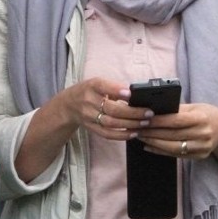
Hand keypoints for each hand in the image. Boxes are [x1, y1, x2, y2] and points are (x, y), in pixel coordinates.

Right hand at [16, 77, 145, 182]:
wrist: (68, 104)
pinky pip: (107, 134)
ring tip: (145, 123)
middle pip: (111, 109)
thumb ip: (115, 88)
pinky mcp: (91, 128)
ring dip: (130, 124)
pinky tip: (134, 133)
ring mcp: (89, 116)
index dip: (116, 90)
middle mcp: (88, 101)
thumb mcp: (98, 83)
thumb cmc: (89, 92)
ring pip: (111, 123)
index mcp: (92, 86)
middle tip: (149, 113)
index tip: (130, 94)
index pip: (103, 86)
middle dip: (132, 112)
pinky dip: (122, 135)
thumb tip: (137, 95)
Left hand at [135, 103, 217, 159]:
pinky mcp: (200, 156)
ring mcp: (202, 147)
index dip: (157, 121)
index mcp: (201, 118)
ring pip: (173, 147)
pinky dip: (161, 151)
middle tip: (136, 129)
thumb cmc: (206, 114)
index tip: (142, 119)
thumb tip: (152, 109)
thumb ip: (175, 109)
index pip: (175, 120)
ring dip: (153, 143)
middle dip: (151, 132)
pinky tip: (149, 146)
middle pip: (172, 135)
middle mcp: (203, 134)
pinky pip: (177, 155)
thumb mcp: (194, 107)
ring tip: (140, 137)